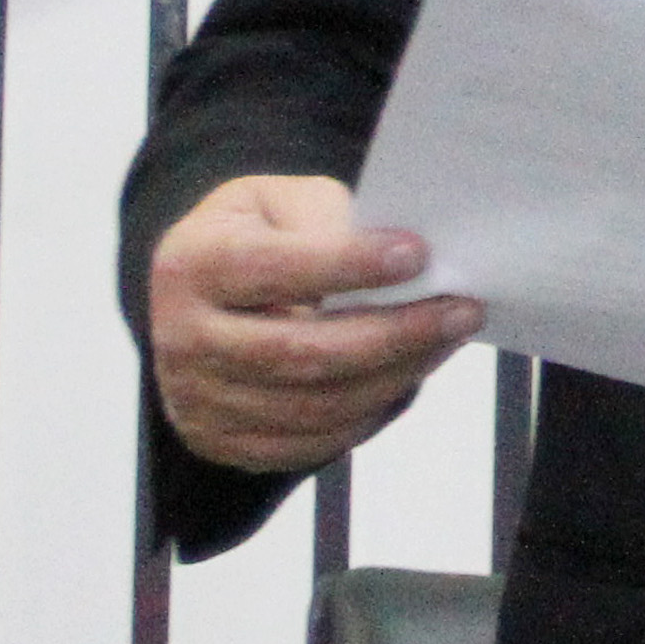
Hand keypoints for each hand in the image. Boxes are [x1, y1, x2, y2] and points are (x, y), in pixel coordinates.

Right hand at [146, 173, 477, 475]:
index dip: (348, 265)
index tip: (419, 254)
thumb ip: (331, 222)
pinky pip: (309, 443)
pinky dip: (370, 413)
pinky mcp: (221, 440)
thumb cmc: (260, 235)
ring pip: (314, 406)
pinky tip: (407, 377)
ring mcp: (196, 399)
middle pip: (300, 353)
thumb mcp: (282, 201)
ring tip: (446, 340)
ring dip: (396, 376)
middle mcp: (182, 338)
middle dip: (395, 334)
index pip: (272, 270)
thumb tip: (407, 261)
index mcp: (191, 265)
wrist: (204, 291)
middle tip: (462, 310)